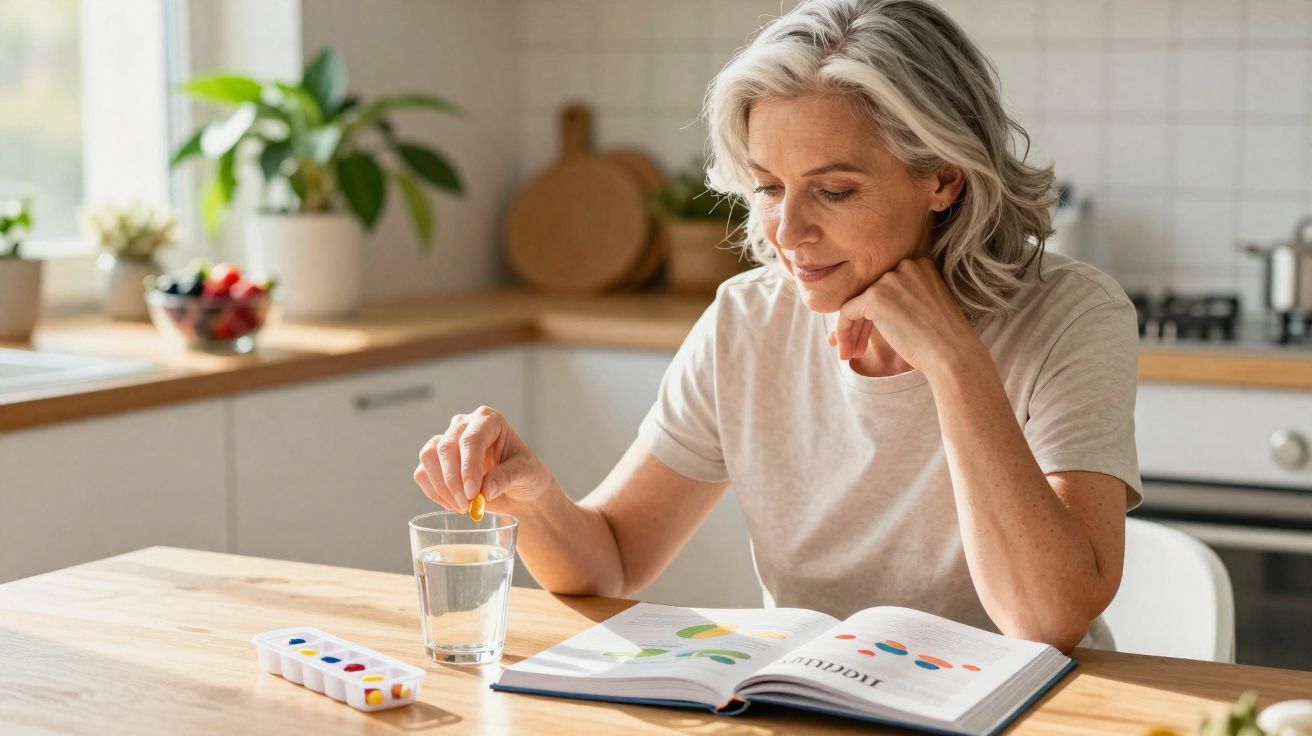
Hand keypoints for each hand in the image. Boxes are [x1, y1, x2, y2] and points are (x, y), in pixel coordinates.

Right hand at [414, 406, 550, 512]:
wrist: (518, 488)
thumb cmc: (526, 474)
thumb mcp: (526, 473)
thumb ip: (507, 477)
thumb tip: (485, 490)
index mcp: (489, 420)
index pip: (472, 438)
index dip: (469, 466)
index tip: (473, 493)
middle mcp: (464, 424)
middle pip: (447, 446)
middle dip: (454, 480)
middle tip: (466, 505)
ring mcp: (447, 440)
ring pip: (429, 456)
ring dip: (441, 486)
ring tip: (461, 507)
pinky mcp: (436, 460)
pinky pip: (422, 472)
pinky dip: (434, 492)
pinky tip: (452, 504)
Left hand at [827, 257, 981, 374]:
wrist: (953, 355)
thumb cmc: (944, 341)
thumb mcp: (925, 310)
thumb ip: (900, 302)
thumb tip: (865, 309)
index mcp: (921, 266)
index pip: (887, 286)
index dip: (876, 314)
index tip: (871, 336)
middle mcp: (905, 266)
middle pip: (870, 294)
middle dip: (862, 324)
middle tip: (858, 348)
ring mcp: (889, 280)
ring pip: (857, 304)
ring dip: (851, 330)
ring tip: (850, 354)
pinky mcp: (874, 297)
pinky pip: (847, 312)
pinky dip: (843, 331)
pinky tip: (846, 351)